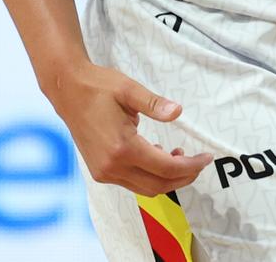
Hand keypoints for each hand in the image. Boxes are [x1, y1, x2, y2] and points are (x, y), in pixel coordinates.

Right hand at [46, 60, 212, 196]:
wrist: (67, 91)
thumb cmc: (99, 87)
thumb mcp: (129, 90)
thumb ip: (155, 104)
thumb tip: (177, 112)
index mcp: (122, 147)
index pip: (166, 167)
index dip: (191, 166)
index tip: (207, 157)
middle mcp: (111, 166)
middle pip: (158, 184)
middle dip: (184, 176)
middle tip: (199, 161)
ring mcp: (103, 172)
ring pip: (145, 187)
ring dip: (167, 178)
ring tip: (180, 156)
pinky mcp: (99, 171)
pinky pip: (132, 182)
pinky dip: (150, 175)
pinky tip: (157, 155)